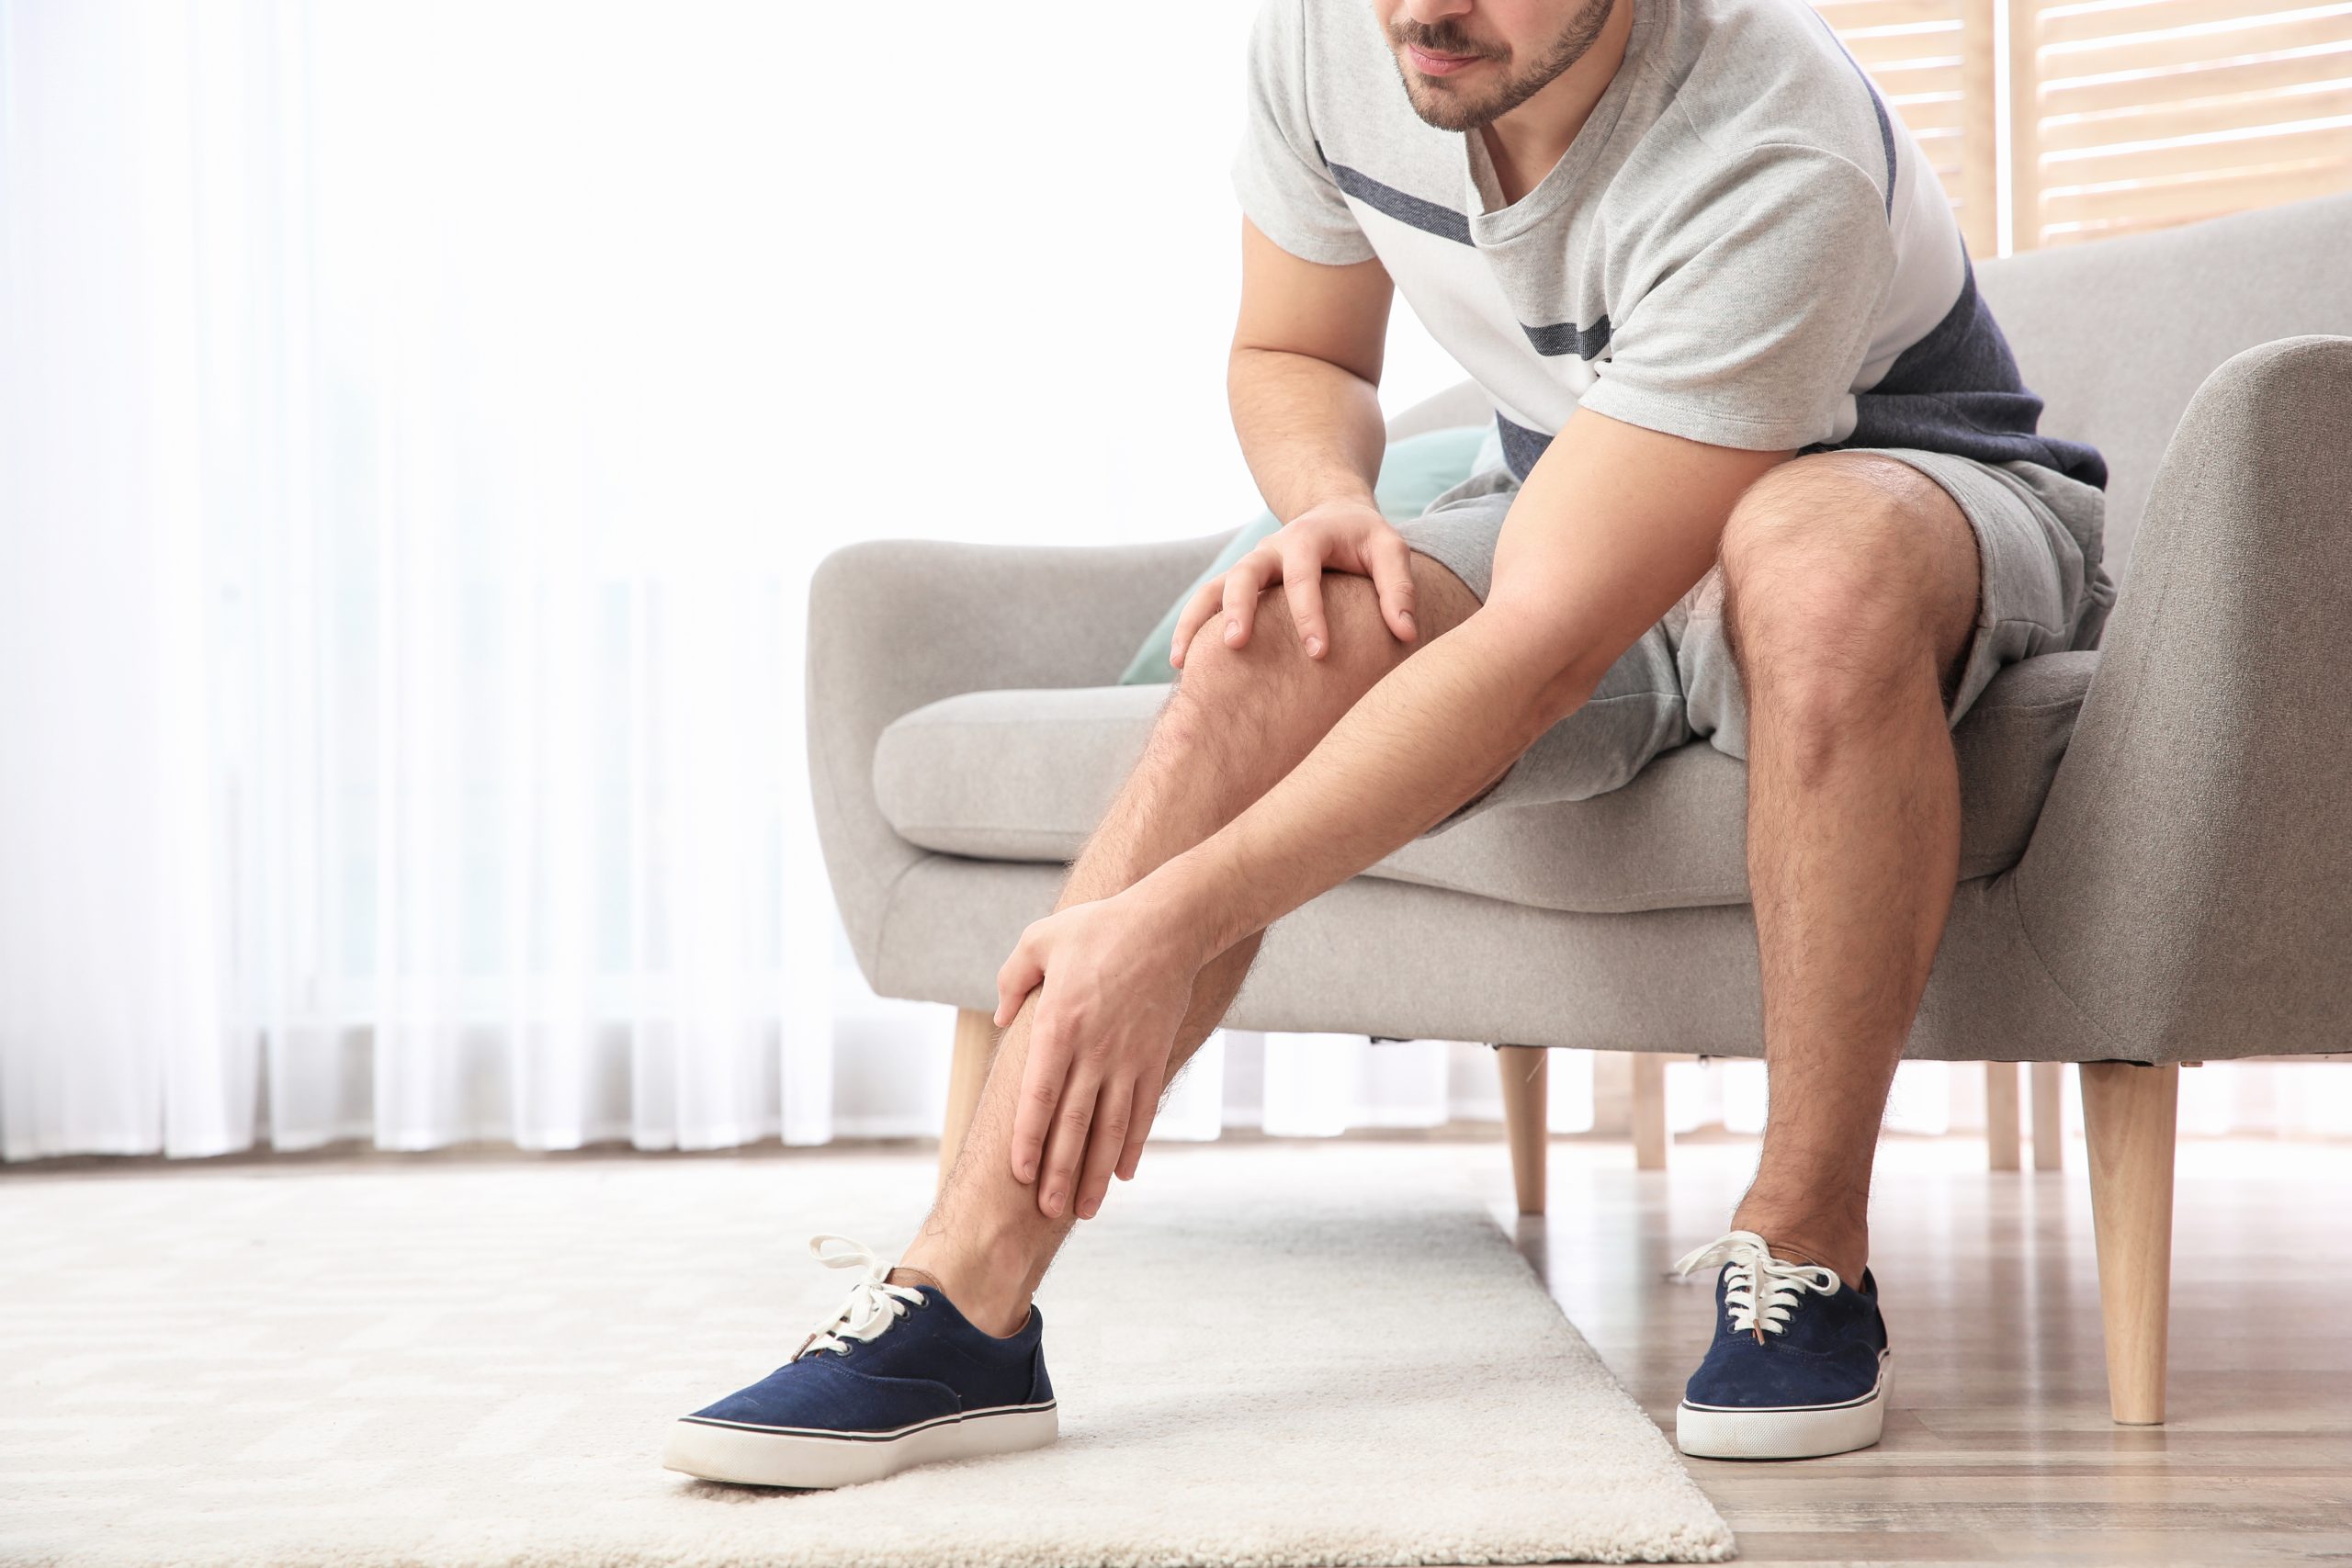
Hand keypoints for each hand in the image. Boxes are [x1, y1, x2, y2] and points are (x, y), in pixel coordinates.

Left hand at [992, 885, 1206, 1219]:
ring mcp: (1128, 1059)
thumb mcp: (1039, 940)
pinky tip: (1123, 1174)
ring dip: (1097, 1173)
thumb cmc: (1099, 929)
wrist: (1167, 924)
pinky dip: (1132, 1145)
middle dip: (1061, 1172)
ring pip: (1110, 1128)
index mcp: (1059, 1025)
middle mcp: (1093, 1051)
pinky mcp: (1154, 1058)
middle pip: (1074, 1124)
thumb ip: (1013, 980)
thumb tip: (1001, 1018)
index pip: (1039, 1096)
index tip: (1020, 1173)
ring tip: (1085, 1210)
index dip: (1029, 1139)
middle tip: (1047, 1212)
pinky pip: (1143, 1111)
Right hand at [1169, 497, 1417, 668]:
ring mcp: (1250, 567)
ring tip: (1185, 663)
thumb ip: (1400, 588)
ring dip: (1197, 622)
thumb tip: (1406, 634)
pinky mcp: (1239, 583)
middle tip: (1238, 646)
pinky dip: (1191, 629)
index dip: (1309, 614)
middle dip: (1239, 610)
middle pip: (1244, 574)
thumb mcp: (1389, 550)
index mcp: (1307, 538)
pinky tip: (1182, 665)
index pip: (1303, 576)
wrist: (1333, 514)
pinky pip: (1207, 603)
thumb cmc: (1365, 539)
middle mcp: (1270, 550)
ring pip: (1213, 589)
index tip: (1318, 654)